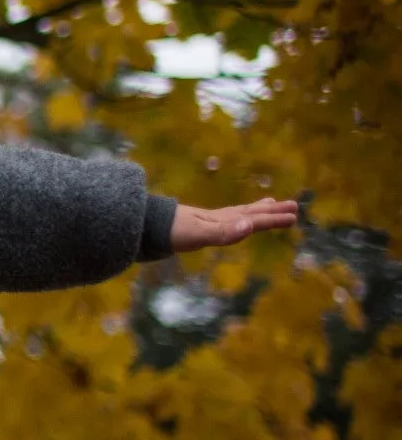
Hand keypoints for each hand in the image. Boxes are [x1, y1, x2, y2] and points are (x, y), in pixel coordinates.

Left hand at [170, 198, 299, 252]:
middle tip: (293, 207)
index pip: (253, 219)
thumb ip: (224, 232)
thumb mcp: (199, 234)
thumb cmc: (172, 232)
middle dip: (271, 212)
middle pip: (250, 214)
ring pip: (239, 215)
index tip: (293, 215)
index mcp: (222, 221)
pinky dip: (237, 218)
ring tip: (270, 205)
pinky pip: (225, 220)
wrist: (145, 226)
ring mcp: (208, 221)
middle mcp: (218, 219)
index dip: (273, 219)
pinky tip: (234, 220)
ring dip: (257, 212)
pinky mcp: (198, 227)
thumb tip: (250, 225)